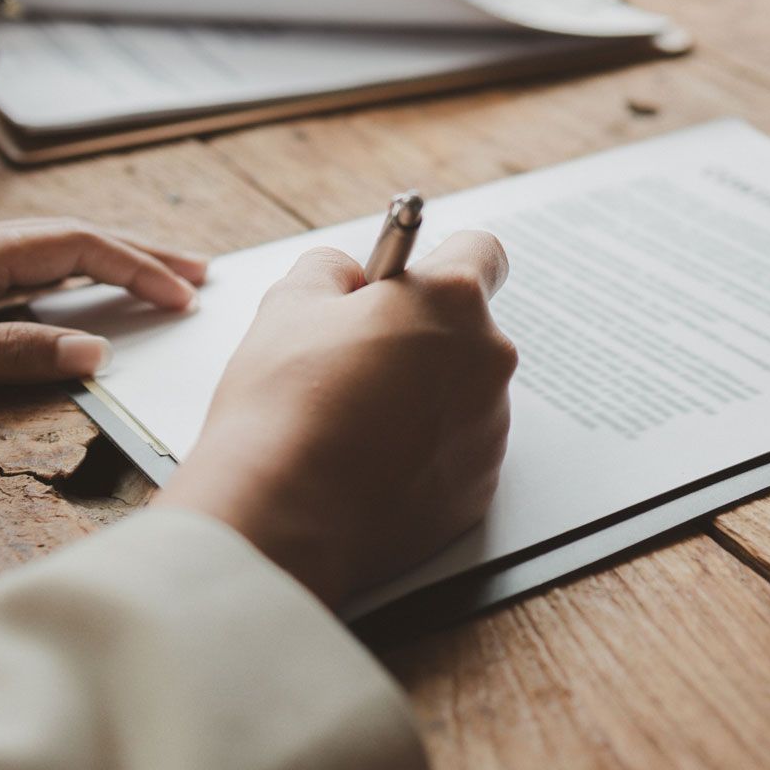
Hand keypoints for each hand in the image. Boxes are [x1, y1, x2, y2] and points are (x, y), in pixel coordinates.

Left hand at [0, 219, 206, 408]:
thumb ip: (2, 356)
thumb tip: (92, 356)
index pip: (75, 246)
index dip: (139, 267)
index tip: (188, 296)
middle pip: (69, 240)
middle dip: (140, 255)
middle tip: (199, 276)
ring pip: (40, 254)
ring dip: (103, 266)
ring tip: (151, 283)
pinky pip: (8, 272)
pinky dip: (59, 279)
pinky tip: (63, 298)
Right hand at [157, 233, 517, 605]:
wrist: (280, 516)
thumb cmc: (284, 406)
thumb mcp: (289, 303)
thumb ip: (331, 270)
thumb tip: (348, 279)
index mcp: (450, 300)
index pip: (481, 253)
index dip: (439, 263)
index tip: (408, 283)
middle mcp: (487, 361)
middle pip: (466, 332)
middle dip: (421, 339)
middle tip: (356, 362)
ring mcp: (489, 430)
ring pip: (461, 396)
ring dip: (422, 399)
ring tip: (352, 424)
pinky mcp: (478, 489)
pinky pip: (456, 454)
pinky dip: (422, 455)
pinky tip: (367, 466)